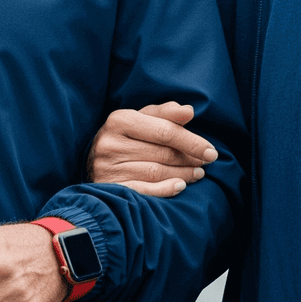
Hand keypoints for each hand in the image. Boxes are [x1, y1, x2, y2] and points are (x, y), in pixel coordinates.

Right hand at [86, 101, 217, 196]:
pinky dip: (164, 190)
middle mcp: (110, 143)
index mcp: (120, 120)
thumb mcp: (140, 118)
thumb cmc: (123, 136)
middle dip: (189, 158)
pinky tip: (180, 187)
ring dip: (182, 174)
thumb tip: (188, 111)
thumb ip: (164, 114)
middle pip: (161, 153)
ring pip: (155, 172)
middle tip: (206, 162)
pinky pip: (142, 190)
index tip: (211, 151)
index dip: (191, 141)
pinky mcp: (108, 188)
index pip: (164, 131)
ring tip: (198, 174)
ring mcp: (107, 167)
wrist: (89, 159)